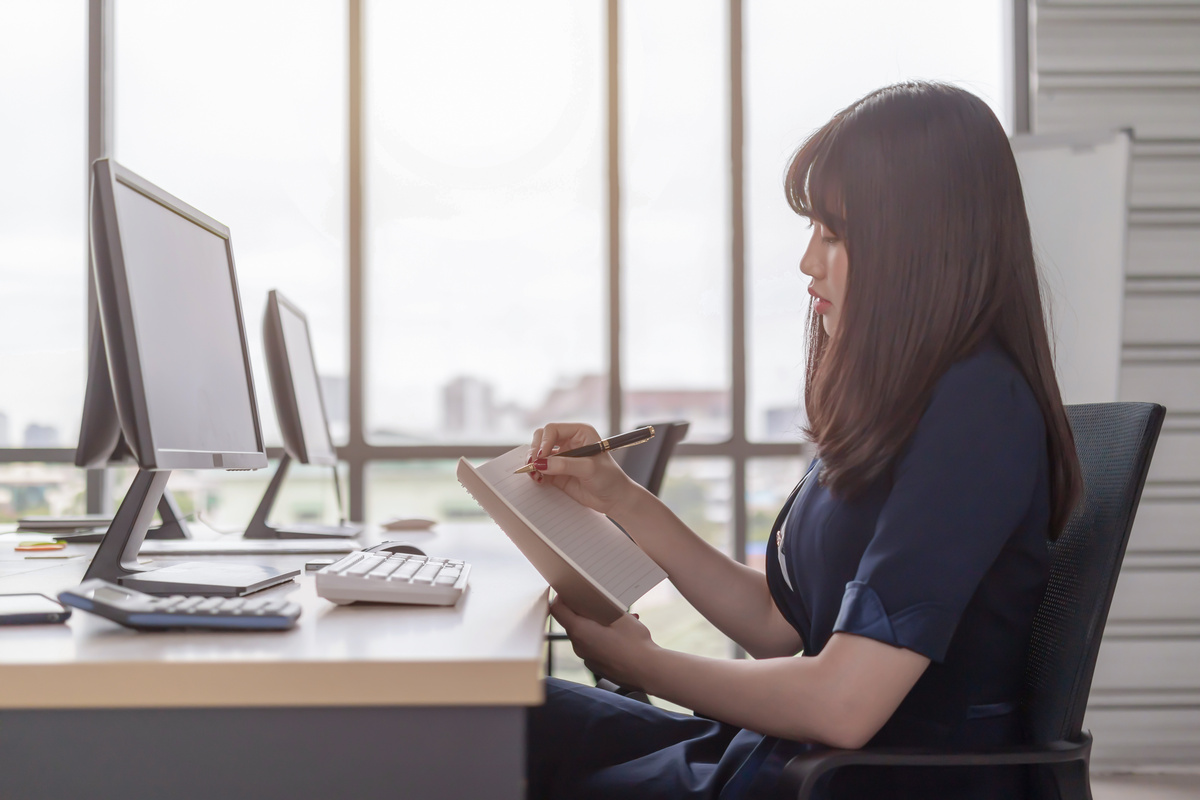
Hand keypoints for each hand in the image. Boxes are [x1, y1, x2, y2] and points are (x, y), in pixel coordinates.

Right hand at [527, 423, 642, 517]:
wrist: (614, 499)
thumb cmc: (609, 478)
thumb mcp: (589, 469)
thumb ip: (565, 465)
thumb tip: (541, 463)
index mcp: (580, 432)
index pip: (553, 430)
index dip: (544, 442)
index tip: (541, 456)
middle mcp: (569, 441)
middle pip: (541, 438)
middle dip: (535, 451)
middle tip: (533, 465)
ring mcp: (561, 457)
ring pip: (537, 453)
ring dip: (533, 462)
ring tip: (535, 474)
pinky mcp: (556, 472)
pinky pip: (539, 469)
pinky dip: (535, 473)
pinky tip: (539, 480)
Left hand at [550, 597, 656, 689]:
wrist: (648, 672)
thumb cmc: (633, 643)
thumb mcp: (619, 616)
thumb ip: (602, 605)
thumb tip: (595, 598)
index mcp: (579, 631)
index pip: (557, 609)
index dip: (561, 597)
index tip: (570, 589)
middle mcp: (579, 646)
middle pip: (573, 621)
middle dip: (586, 610)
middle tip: (602, 602)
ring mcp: (587, 658)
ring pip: (586, 634)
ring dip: (598, 624)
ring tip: (621, 619)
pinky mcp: (597, 665)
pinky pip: (595, 646)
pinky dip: (603, 638)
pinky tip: (623, 635)